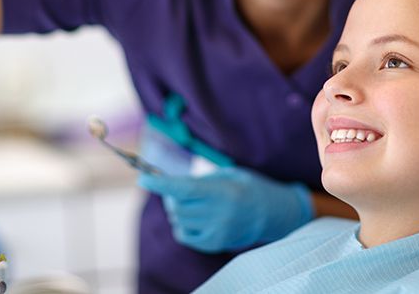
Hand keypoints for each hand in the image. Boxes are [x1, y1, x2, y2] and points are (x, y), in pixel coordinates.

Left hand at [138, 167, 313, 252]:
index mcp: (224, 192)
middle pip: (178, 205)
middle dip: (170, 194)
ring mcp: (217, 232)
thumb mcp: (230, 174)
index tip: (144, 177)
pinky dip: (182, 223)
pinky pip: (184, 234)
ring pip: (178, 220)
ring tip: (191, 200)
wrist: (274, 214)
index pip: (185, 189)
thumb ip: (202, 179)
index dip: (162, 184)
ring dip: (177, 208)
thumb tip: (173, 183)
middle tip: (178, 186)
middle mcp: (220, 214)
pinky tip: (194, 215)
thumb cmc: (250, 187)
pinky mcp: (214, 244)